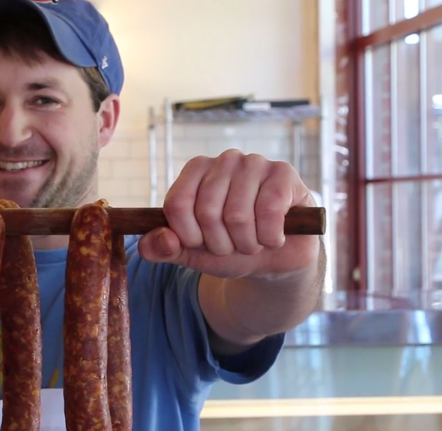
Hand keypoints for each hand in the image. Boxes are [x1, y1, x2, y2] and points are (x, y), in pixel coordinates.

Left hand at [138, 149, 318, 279]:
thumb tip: (158, 241)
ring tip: (254, 242)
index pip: (176, 204)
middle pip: (207, 212)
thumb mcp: (191, 253)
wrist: (276, 259)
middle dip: (220, 244)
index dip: (188, 236)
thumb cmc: (232, 248)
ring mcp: (255, 163)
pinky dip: (270, 238)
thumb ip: (163, 248)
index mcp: (196, 171)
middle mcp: (224, 160)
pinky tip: (274, 237)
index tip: (201, 244)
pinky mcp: (283, 173)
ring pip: (238, 216)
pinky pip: (269, 212)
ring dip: (247, 244)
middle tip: (234, 245)